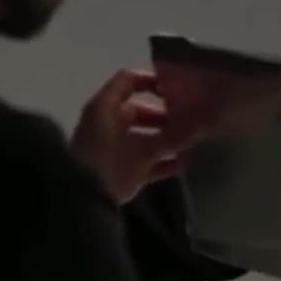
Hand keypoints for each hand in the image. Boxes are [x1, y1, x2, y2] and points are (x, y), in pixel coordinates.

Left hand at [70, 68, 194, 203]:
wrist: (82, 201)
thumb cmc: (108, 164)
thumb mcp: (140, 149)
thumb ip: (169, 138)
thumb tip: (199, 129)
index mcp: (105, 108)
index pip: (128, 80)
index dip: (152, 79)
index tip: (178, 88)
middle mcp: (108, 123)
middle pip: (140, 110)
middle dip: (167, 115)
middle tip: (192, 120)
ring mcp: (114, 148)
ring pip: (145, 137)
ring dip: (168, 140)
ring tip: (194, 142)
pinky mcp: (120, 171)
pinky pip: (147, 161)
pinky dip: (165, 162)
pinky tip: (187, 164)